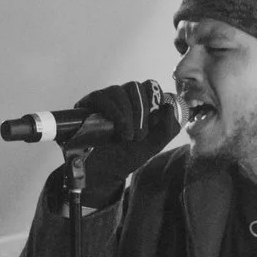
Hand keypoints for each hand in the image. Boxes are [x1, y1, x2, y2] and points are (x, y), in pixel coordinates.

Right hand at [69, 80, 183, 197]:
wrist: (103, 171)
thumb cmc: (127, 156)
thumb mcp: (154, 145)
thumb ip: (168, 129)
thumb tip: (168, 107)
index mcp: (139, 103)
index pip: (149, 86)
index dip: (154, 98)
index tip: (154, 119)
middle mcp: (122, 98)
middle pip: (135, 86)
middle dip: (141, 110)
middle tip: (139, 135)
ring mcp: (105, 99)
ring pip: (118, 90)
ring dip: (126, 113)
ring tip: (127, 136)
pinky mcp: (89, 103)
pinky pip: (101, 97)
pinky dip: (113, 111)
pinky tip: (117, 127)